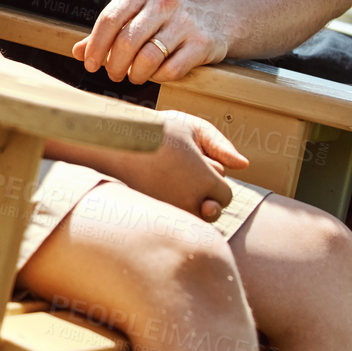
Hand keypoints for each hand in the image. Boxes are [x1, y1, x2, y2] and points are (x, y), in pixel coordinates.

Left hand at [73, 0, 231, 84]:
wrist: (214, 19)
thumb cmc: (163, 22)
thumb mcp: (134, 18)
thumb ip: (105, 35)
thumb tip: (77, 52)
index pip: (109, 19)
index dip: (96, 46)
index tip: (90, 64)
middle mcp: (163, 2)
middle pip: (127, 40)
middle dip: (115, 64)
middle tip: (113, 75)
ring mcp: (184, 22)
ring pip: (148, 57)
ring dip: (136, 74)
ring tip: (133, 76)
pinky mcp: (202, 43)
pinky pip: (172, 69)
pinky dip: (159, 77)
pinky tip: (156, 75)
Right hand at [108, 111, 248, 221]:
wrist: (108, 140)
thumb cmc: (152, 130)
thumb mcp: (190, 127)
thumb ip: (221, 144)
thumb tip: (244, 165)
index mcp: (205, 180)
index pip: (225, 195)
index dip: (214, 179)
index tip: (194, 163)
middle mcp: (189, 202)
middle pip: (210, 212)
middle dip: (202, 197)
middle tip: (178, 173)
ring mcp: (168, 213)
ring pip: (190, 219)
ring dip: (185, 204)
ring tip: (164, 180)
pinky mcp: (149, 219)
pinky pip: (170, 223)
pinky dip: (166, 211)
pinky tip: (152, 189)